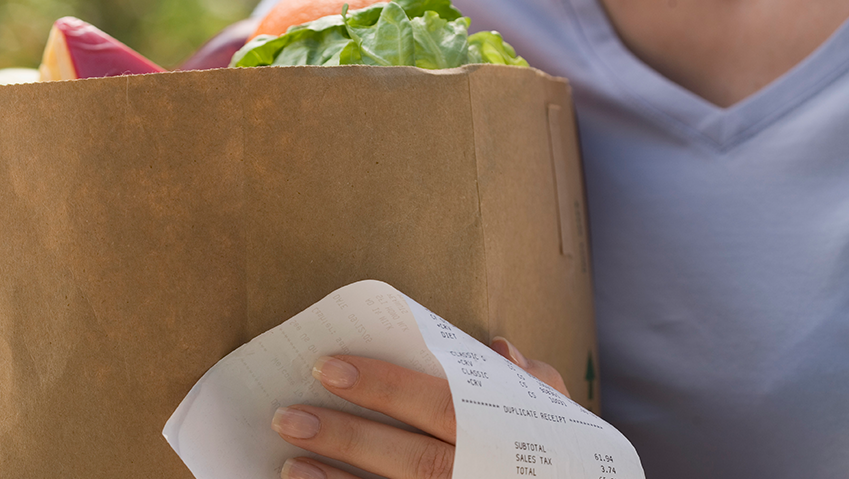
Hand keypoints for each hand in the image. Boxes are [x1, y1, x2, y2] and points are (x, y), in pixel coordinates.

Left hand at [272, 337, 568, 478]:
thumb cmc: (560, 459)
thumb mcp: (560, 419)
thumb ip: (535, 382)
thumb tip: (498, 348)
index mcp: (501, 437)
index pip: (438, 405)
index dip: (384, 387)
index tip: (328, 366)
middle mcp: (478, 473)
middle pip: (409, 458)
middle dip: (348, 436)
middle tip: (289, 414)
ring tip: (289, 458)